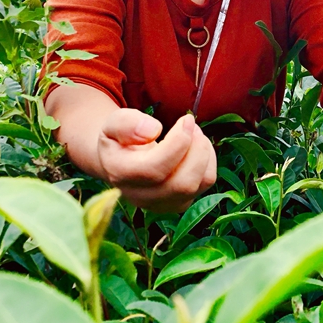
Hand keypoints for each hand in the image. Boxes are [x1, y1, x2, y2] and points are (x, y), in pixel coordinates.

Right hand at [98, 111, 216, 212]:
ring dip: (204, 153)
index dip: (178, 142)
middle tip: (193, 125)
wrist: (119, 161)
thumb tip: (152, 131)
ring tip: (194, 132)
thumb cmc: (119, 138)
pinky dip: (208, 160)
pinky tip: (196, 146)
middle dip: (197, 149)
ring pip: (197, 184)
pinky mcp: (179, 202)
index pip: (155, 168)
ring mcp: (162, 204)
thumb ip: (127, 123)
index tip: (186, 119)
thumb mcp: (114, 122)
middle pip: (182, 184)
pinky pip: (205, 182)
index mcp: (121, 174)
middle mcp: (141, 196)